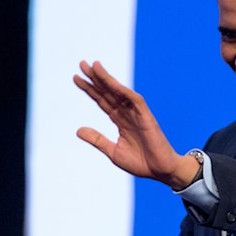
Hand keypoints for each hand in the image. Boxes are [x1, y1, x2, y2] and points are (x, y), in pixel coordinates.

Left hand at [74, 60, 198, 189]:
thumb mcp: (113, 151)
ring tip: (94, 67)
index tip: (76, 78)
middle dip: (95, 78)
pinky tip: (112, 83)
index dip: (89, 89)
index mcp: (119, 120)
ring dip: (107, 79)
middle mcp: (127, 113)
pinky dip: (123, 90)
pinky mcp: (146, 116)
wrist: (160, 171)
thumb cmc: (140, 162)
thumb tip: (78, 130)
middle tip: (82, 64)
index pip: (102, 100)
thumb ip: (97, 139)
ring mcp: (137, 113)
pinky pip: (134, 100)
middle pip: (108, 92)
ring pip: (119, 92)